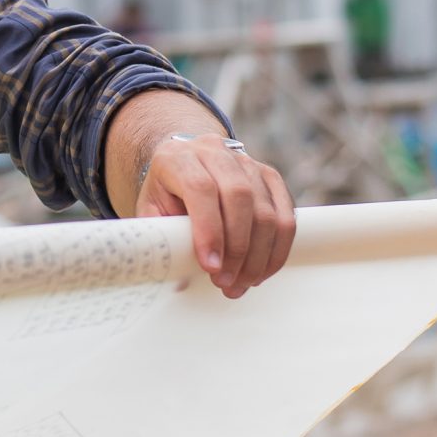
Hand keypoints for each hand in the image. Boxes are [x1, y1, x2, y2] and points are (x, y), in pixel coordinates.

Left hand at [108, 94, 294, 297]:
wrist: (185, 164)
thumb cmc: (166, 194)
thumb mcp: (151, 211)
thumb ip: (161, 238)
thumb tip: (180, 280)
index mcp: (178, 158)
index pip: (200, 189)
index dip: (208, 231)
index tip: (210, 267)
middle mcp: (215, 153)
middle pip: (239, 196)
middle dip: (236, 248)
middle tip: (225, 283)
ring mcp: (247, 162)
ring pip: (266, 210)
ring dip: (257, 256)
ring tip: (241, 284)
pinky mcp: (270, 176)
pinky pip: (285, 215)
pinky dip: (277, 249)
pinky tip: (261, 272)